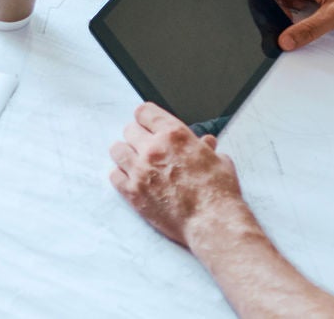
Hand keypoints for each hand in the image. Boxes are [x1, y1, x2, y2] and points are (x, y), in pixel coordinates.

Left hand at [108, 102, 253, 247]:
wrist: (212, 222)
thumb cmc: (218, 194)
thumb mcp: (219, 161)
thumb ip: (206, 149)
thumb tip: (206, 143)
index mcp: (174, 135)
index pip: (145, 112)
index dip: (146, 118)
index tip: (147, 124)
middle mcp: (154, 148)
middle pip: (129, 130)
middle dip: (137, 136)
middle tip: (145, 146)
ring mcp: (140, 170)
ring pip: (117, 150)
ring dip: (126, 153)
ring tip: (135, 161)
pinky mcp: (133, 192)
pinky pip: (114, 175)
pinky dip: (121, 176)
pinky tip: (131, 179)